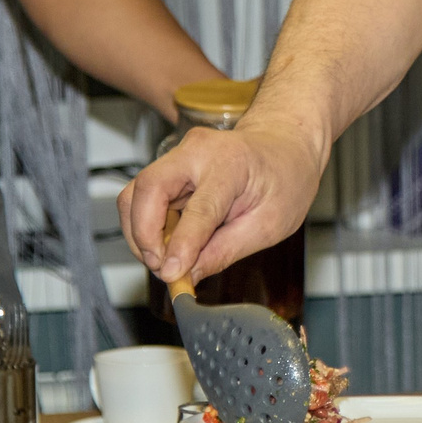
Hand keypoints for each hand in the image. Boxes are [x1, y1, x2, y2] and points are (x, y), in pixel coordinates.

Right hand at [118, 119, 324, 285]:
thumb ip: (226, 250)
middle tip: (162, 268)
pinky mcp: (169, 166)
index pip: (199, 208)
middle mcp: (198, 151)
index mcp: (232, 163)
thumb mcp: (270, 224)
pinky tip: (168, 243)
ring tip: (166, 259)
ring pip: (136, 193)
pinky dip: (146, 225)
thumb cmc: (285, 179)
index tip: (171, 273)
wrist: (284, 147)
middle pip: (148, 188)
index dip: (181, 244)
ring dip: (140, 233)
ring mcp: (179, 154)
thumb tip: (188, 275)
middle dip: (143, 235)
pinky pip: (142, 197)